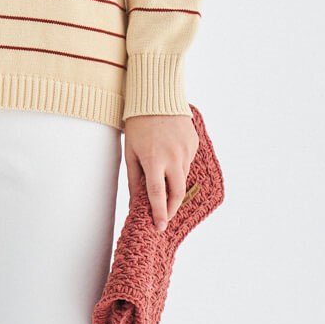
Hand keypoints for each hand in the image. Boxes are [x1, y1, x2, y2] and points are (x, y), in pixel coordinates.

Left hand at [123, 113, 198, 231]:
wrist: (157, 96)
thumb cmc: (137, 124)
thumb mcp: (130, 152)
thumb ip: (134, 180)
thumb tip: (135, 203)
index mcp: (154, 160)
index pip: (158, 195)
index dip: (159, 213)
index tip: (160, 227)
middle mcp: (174, 157)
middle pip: (177, 192)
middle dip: (171, 208)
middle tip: (164, 217)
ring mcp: (186, 150)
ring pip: (182, 177)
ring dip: (173, 184)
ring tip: (162, 178)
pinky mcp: (194, 143)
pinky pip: (187, 162)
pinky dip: (178, 166)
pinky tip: (169, 155)